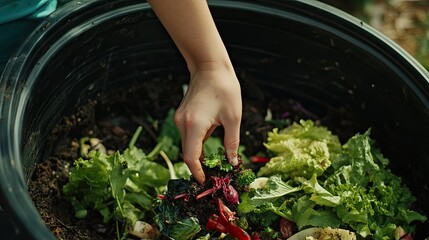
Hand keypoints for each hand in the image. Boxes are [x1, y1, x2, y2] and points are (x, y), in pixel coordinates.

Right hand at [174, 63, 241, 184]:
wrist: (209, 66)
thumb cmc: (224, 88)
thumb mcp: (233, 117)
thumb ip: (232, 143)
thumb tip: (233, 162)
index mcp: (194, 125)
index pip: (191, 157)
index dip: (198, 173)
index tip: (205, 182)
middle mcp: (182, 124)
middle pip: (187, 153)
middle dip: (200, 166)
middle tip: (215, 175)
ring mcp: (180, 119)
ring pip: (187, 145)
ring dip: (199, 155)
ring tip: (215, 162)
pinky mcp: (181, 116)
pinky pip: (188, 136)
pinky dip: (197, 144)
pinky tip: (210, 144)